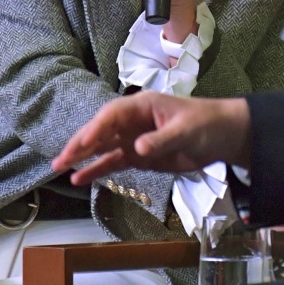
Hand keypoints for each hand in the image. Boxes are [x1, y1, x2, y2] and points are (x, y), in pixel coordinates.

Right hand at [53, 91, 250, 185]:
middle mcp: (133, 121)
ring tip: (60, 168)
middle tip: (60, 159)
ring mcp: (134, 139)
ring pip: (102, 147)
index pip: (112, 115)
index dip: (96, 129)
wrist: (223, 136)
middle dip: (80, 143)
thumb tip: (137, 148)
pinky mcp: (139, 156)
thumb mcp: (186, 130)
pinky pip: (114, 162)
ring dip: (82, 157)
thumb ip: (161, 140)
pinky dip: (98, 169)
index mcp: (142, 106)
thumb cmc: (207, 124)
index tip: (83, 144)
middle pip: (101, 130)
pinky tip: (80, 177)